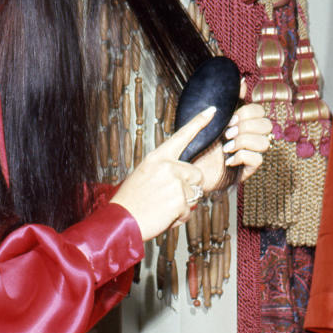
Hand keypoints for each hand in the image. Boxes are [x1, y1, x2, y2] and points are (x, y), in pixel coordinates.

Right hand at [111, 107, 213, 241]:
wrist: (120, 221)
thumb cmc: (130, 201)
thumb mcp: (143, 175)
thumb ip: (164, 170)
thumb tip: (183, 176)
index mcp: (157, 157)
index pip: (182, 136)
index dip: (199, 122)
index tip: (212, 110)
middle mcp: (168, 166)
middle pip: (196, 174)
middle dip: (189, 188)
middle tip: (168, 198)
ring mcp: (175, 183)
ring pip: (194, 194)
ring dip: (182, 205)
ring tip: (161, 208)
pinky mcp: (180, 201)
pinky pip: (188, 211)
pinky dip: (177, 218)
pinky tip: (162, 217)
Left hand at [194, 84, 271, 190]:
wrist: (185, 169)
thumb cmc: (194, 143)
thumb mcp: (207, 118)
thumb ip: (225, 100)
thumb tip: (242, 80)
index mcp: (240, 123)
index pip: (260, 111)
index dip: (248, 113)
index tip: (230, 119)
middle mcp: (248, 137)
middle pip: (267, 125)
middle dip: (247, 127)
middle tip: (227, 133)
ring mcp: (248, 154)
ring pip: (265, 142)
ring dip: (244, 142)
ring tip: (226, 147)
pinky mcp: (246, 170)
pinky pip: (258, 160)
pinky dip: (242, 157)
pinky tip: (228, 160)